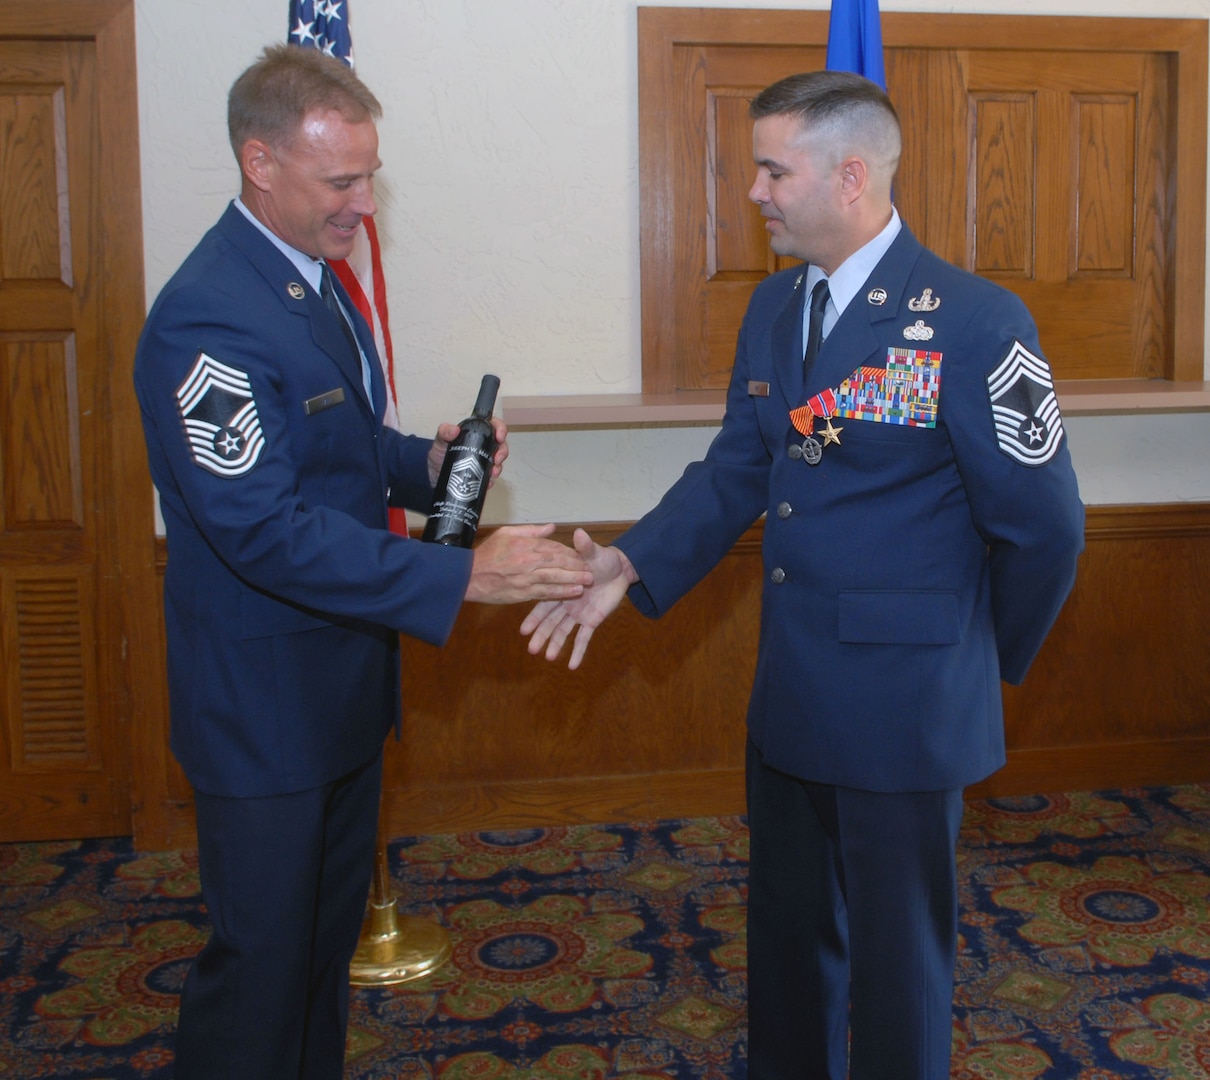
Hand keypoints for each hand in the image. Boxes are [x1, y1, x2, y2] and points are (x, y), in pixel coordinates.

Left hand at [428, 417, 508, 486]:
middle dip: (502, 452)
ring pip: (499, 462)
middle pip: (501, 445)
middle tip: (496, 459)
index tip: (499, 437)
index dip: (501, 429)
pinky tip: (488, 481)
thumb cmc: (439, 454)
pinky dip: (492, 479)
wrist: (435, 474)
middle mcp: (482, 445)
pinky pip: (492, 476)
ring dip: (498, 467)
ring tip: (492, 472)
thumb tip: (454, 430)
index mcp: (475, 433)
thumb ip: (444, 431)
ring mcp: (484, 460)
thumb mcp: (440, 440)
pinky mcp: (482, 473)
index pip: (493, 426)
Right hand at [464, 523, 592, 604]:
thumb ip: (531, 531)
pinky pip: (546, 593)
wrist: (467, 576)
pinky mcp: (522, 593)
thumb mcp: (506, 533)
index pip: (553, 546)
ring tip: (589, 580)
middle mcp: (527, 560)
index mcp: (524, 544)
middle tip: (592, 568)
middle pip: (558, 561)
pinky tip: (575, 591)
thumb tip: (552, 527)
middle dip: (576, 565)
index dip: (569, 551)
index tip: (581, 555)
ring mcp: (525, 577)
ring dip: (574, 578)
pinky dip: (562, 592)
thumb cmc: (486, 554)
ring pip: (555, 577)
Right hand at [520, 528, 636, 668]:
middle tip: (531, 649)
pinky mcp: (592, 621)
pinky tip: (571, 666)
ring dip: (556, 645)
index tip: (523, 629)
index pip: (544, 604)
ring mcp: (578, 614)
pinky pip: (584, 638)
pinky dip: (578, 652)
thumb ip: (584, 547)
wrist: (619, 569)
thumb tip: (579, 533)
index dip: (534, 617)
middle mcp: (566, 604)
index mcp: (561, 589)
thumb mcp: (592, 553)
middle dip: (541, 635)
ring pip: (564, 632)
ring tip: (547, 657)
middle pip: (550, 622)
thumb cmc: (601, 559)